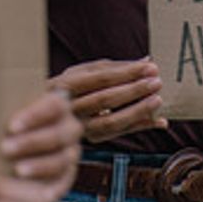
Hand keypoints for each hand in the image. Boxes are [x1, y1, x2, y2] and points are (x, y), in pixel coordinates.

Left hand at [2, 90, 81, 193]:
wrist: (21, 145)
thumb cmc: (13, 123)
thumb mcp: (13, 109)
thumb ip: (7, 107)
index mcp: (60, 105)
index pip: (54, 106)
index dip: (34, 116)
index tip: (11, 127)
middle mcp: (70, 129)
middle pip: (58, 134)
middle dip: (31, 142)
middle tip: (4, 149)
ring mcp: (71, 153)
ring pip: (61, 160)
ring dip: (38, 166)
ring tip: (16, 171)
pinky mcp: (67, 176)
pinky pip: (63, 182)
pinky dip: (50, 188)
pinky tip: (35, 192)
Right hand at [49, 58, 168, 143]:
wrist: (42, 117)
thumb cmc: (68, 87)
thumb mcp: (83, 72)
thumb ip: (113, 67)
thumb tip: (146, 62)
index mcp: (65, 85)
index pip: (100, 78)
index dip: (126, 73)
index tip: (150, 67)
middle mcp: (69, 109)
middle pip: (105, 100)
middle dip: (133, 91)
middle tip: (156, 82)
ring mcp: (79, 127)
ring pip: (111, 123)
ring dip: (138, 112)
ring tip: (158, 100)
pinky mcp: (92, 140)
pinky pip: (120, 134)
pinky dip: (141, 127)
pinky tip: (161, 122)